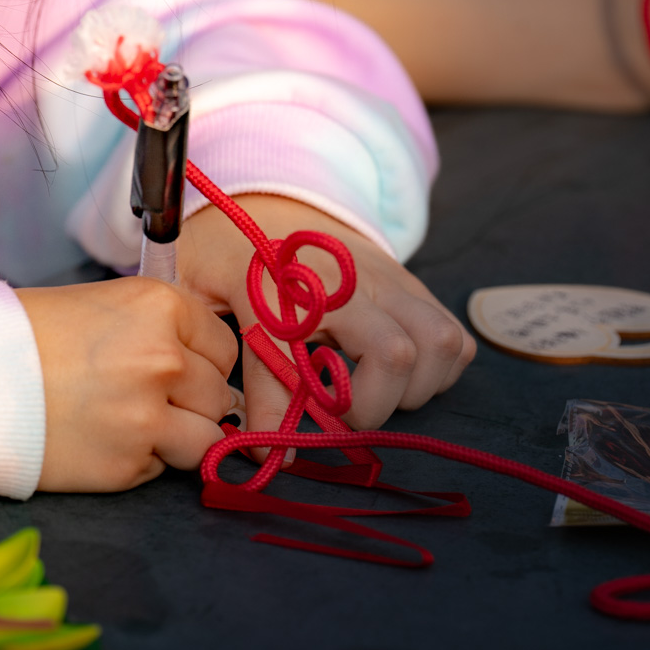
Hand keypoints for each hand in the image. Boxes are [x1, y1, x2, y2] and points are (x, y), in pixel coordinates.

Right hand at [18, 276, 238, 490]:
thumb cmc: (22, 334)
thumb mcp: (99, 305)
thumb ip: (155, 328)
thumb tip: (198, 364)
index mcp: (159, 306)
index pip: (223, 345)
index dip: (201, 360)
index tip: (177, 368)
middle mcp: (165, 359)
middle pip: (218, 394)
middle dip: (192, 401)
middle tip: (145, 399)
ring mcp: (149, 417)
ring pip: (207, 439)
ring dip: (180, 437)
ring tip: (132, 425)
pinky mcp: (128, 466)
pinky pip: (163, 468)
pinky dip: (143, 460)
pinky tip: (102, 439)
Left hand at [178, 195, 474, 435]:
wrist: (265, 195)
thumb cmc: (225, 250)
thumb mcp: (195, 291)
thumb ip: (212, 351)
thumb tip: (241, 432)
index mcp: (274, 281)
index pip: (284, 357)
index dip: (279, 414)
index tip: (276, 453)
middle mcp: (343, 279)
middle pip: (393, 351)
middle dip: (373, 405)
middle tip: (339, 414)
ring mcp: (385, 277)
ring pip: (439, 342)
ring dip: (415, 387)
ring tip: (374, 394)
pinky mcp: (410, 282)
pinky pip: (454, 334)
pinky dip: (439, 367)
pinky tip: (400, 375)